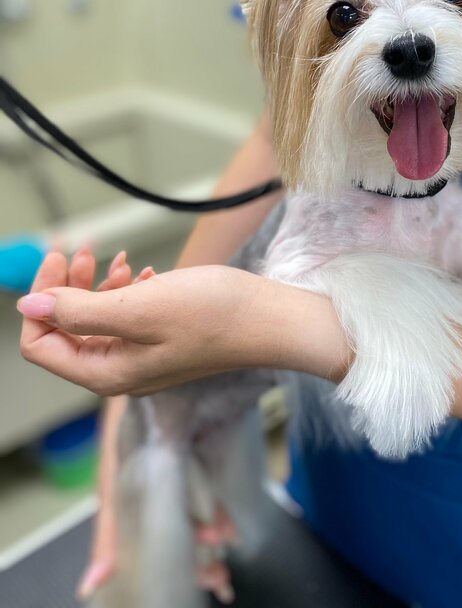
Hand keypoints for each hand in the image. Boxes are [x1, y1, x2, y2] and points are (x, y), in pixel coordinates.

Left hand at [18, 249, 260, 396]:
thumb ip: (80, 310)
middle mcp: (119, 372)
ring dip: (95, 286)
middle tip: (82, 251)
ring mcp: (142, 358)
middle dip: (66, 288)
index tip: (57, 259)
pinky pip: (124, 318)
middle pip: (66, 331)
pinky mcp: (162, 341)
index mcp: (106, 373)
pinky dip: (124, 291)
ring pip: (95, 321)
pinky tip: (142, 272)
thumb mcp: (140, 308)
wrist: (269, 319)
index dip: (41, 300)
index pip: (41, 344)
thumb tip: (29, 306)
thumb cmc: (213, 314)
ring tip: (117, 259)